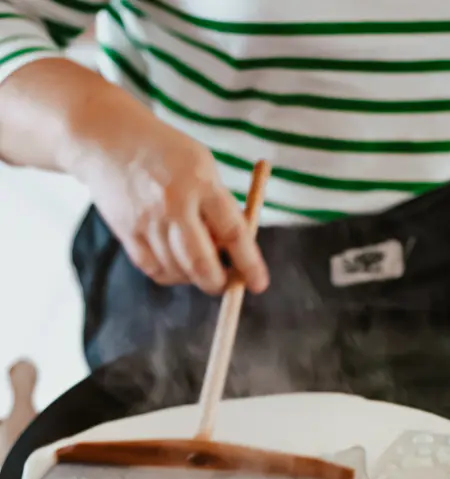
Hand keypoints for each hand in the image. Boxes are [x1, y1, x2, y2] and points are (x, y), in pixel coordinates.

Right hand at [66, 89, 267, 294]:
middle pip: (201, 263)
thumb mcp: (202, 167)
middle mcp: (173, 204)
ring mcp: (147, 221)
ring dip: (194, 277)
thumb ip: (221, 208)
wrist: (106, 137)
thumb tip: (236, 254)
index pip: (234, 233)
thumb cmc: (167, 154)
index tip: (259, 284)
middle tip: (227, 283)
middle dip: (219, 283)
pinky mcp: (127, 233)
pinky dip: (171, 274)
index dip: (249, 264)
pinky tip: (176, 262)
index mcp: (201, 183)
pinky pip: (155, 270)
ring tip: (199, 262)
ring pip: (178, 272)